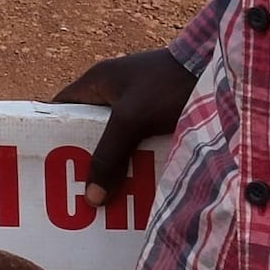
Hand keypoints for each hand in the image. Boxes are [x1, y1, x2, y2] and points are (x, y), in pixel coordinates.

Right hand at [49, 47, 191, 209]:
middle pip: (90, 129)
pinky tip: (143, 184)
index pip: (61, 108)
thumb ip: (109, 156)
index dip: (52, 134)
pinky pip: (142, 140)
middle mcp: (116, 89)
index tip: (46, 165)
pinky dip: (141, 160)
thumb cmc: (167, 85)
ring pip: (119, 138)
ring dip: (116, 163)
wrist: (222, 70)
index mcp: (97, 81)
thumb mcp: (131, 120)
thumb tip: (90, 199)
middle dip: (86, 159)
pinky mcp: (163, 112)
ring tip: (110, 196)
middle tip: (79, 191)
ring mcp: (141, 101)